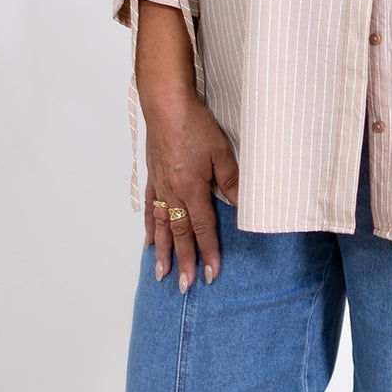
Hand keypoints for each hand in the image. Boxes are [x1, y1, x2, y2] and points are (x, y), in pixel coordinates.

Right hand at [143, 96, 239, 291]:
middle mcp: (173, 193)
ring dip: (163, 252)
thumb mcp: (221, 152)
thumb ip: (231, 182)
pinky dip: (149, 227)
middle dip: (183, 262)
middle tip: (184, 287)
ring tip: (161, 274)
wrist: (166, 105)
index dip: (208, 252)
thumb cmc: (195, 125)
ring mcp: (160, 186)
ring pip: (161, 226)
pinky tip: (149, 241)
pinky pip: (150, 208)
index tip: (210, 274)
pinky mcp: (153, 177)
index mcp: (192, 189)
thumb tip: (242, 208)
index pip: (203, 229)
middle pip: (180, 234)